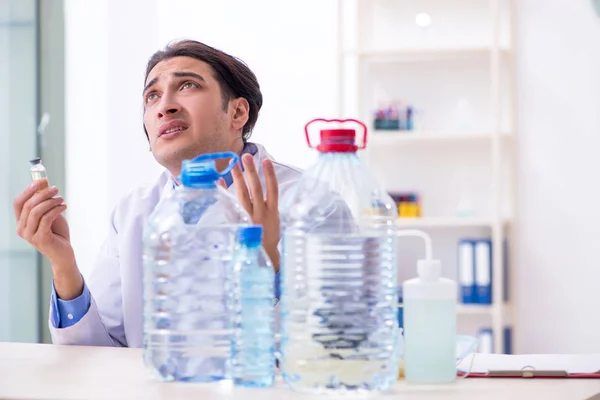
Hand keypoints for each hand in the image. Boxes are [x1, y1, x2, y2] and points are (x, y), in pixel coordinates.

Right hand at [14, 179, 82, 299]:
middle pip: (28, 205)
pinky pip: (46, 219)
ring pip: (36, 211)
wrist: (64, 254)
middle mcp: (22, 229)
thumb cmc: (57, 234)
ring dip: (50, 202)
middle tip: (55, 189)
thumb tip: (44, 183)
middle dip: (42, 194)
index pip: (18, 203)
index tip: (40, 181)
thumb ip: (45, 203)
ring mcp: (30, 235)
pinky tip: (64, 207)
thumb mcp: (50, 215)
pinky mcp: (41, 239)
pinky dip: (56, 209)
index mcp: (21, 223)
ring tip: (61, 199)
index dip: (27, 191)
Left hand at [229, 153, 279, 271]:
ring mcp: (248, 218)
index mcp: (273, 212)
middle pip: (256, 189)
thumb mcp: (275, 221)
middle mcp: (260, 214)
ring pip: (242, 195)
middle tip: (246, 157)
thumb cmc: (270, 236)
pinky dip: (224, 192)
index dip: (270, 175)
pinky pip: (229, 205)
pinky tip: (219, 182)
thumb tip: (266, 186)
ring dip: (238, 178)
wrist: (263, 256)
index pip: (273, 190)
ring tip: (233, 164)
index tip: (266, 161)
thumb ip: (270, 205)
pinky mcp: (238, 223)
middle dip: (251, 172)